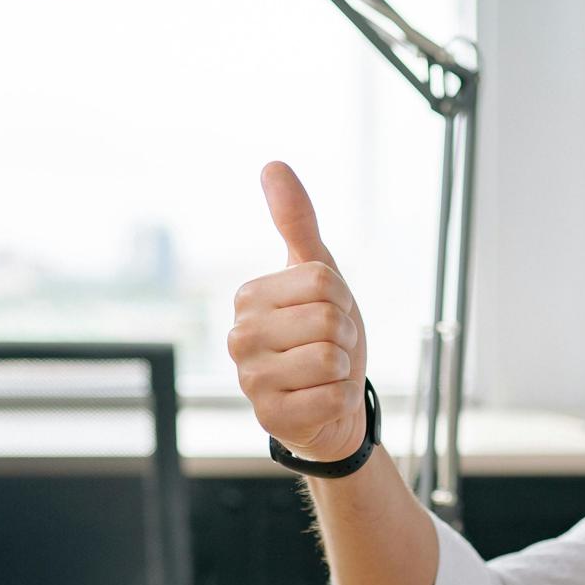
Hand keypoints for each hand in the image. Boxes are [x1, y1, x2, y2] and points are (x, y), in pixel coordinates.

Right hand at [228, 163, 369, 463]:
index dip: (341, 300)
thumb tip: (273, 165)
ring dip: (343, 368)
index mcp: (248, 297)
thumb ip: (296, 221)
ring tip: (325, 373)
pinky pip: (331, 397)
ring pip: (330, 359)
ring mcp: (250, 380)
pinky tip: (322, 400)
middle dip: (345, 335)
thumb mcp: (317, 273)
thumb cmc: (324, 333)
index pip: (323, 281)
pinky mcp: (269, 419)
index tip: (329, 314)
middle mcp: (239, 337)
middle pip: (328, 319)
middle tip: (330, 347)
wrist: (332, 401)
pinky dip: (340, 399)